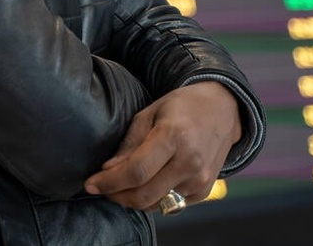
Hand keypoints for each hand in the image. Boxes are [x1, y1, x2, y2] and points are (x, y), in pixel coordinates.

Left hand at [83, 81, 241, 210]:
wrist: (222, 110)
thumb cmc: (181, 107)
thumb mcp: (149, 114)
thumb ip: (129, 144)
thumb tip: (108, 170)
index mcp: (173, 137)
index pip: (136, 171)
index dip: (109, 182)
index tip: (90, 184)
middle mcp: (190, 162)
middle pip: (144, 194)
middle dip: (116, 196)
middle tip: (100, 188)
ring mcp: (200, 180)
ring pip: (156, 204)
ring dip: (132, 200)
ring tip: (118, 187)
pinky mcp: (204, 191)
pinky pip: (171, 205)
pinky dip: (152, 200)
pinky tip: (143, 186)